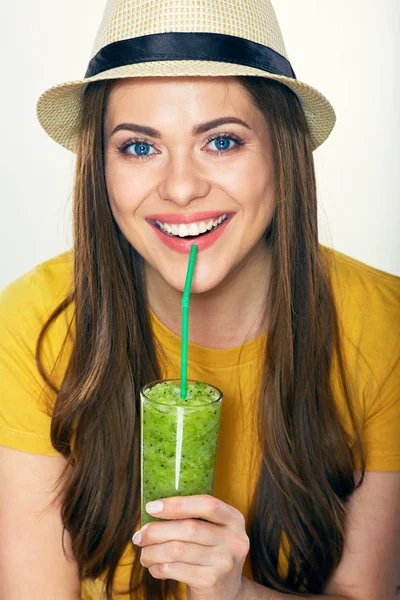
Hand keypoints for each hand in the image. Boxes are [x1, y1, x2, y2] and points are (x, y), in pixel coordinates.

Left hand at [132, 494, 249, 599]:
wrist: (227, 593)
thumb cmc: (210, 553)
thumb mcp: (213, 531)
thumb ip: (194, 517)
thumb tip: (152, 508)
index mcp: (234, 519)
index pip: (207, 504)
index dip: (177, 504)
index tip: (151, 507)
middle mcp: (234, 539)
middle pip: (188, 528)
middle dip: (157, 531)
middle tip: (139, 536)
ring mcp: (225, 562)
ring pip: (178, 550)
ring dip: (153, 551)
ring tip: (144, 553)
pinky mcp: (211, 581)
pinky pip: (176, 570)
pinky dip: (158, 567)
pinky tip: (154, 567)